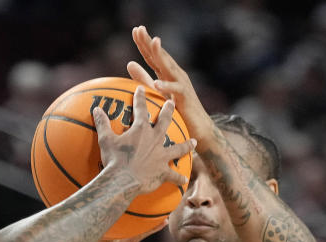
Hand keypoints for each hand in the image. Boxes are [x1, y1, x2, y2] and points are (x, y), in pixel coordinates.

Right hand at [94, 84, 194, 195]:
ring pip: (178, 148)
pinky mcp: (163, 172)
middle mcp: (155, 139)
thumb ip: (103, 124)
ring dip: (187, 145)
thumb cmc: (114, 160)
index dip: (140, 97)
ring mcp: (161, 156)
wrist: (123, 181)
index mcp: (141, 130)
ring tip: (194, 142)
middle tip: (172, 103)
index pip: (141, 108)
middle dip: (168, 111)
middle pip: (165, 122)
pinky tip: (184, 179)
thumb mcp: (106, 140)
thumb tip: (96, 109)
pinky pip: (173, 175)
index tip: (142, 88)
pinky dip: (179, 177)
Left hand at [127, 25, 214, 144]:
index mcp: (165, 72)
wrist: (196, 127)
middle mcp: (174, 74)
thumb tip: (129, 63)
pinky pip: (175, 90)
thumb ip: (143, 78)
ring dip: (161, 55)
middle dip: (150, 42)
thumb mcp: (155, 91)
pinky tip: (157, 83)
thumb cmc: (175, 110)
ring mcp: (181, 83)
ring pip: (169, 67)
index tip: (135, 29)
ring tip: (153, 42)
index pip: (152, 55)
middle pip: (160, 56)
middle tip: (140, 29)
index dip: (144, 42)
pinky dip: (166, 86)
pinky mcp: (185, 97)